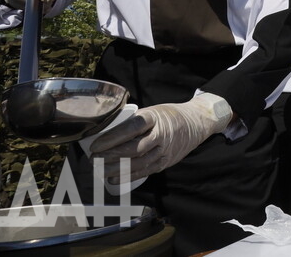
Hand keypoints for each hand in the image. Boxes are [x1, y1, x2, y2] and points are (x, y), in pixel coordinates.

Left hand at [91, 93, 232, 182]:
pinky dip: (129, 176)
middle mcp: (162, 134)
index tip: (96, 145)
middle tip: (93, 159)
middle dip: (110, 156)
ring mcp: (165, 150)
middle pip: (133, 148)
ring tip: (99, 170)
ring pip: (138, 162)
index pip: (132, 128)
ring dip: (116, 169)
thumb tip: (107, 131)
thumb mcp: (153, 111)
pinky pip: (146, 171)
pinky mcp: (166, 162)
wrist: (196, 123)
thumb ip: (134, 121)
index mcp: (155, 117)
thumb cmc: (169, 116)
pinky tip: (114, 179)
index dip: (112, 138)